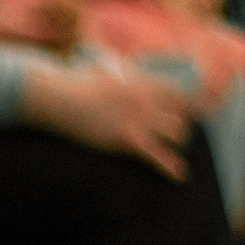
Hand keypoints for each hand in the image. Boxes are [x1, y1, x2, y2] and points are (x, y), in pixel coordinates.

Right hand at [23, 64, 190, 179]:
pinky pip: (157, 155)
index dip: (183, 106)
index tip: (181, 116)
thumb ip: (117, 76)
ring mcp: (138, 120)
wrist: (60, 99)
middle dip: (181, 127)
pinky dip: (170, 166)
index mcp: (143, 84)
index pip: (178, 94)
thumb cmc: (75, 88)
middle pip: (181, 114)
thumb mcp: (103, 74)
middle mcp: (147, 101)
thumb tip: (111, 69)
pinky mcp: (127, 140)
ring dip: (176, 143)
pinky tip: (179, 176)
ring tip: (172, 152)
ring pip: (176, 133)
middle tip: (173, 137)